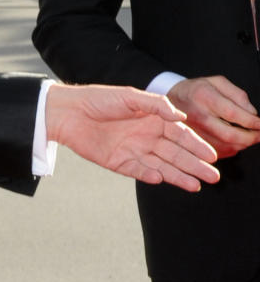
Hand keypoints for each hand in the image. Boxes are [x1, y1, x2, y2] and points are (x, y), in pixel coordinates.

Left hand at [45, 83, 219, 190]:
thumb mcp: (129, 97)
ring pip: (162, 166)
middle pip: (176, 154)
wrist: (68, 112)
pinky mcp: (119, 163)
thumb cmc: (98, 99)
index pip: (180, 135)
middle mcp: (146, 137)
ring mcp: (134, 151)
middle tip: (213, 176)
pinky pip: (139, 172)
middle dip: (195, 164)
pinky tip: (162, 178)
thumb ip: (156, 105)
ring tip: (197, 185)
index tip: (211, 155)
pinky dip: (151, 176)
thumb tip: (181, 117)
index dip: (196, 145)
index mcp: (152, 120)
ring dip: (179, 175)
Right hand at [167, 76, 259, 157]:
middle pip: (230, 135)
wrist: (168, 102)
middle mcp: (196, 116)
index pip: (232, 113)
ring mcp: (192, 132)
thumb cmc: (196, 91)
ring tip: (248, 137)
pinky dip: (232, 149)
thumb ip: (237, 94)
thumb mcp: (216, 82)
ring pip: (226, 147)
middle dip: (252, 137)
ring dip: (243, 144)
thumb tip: (252, 114)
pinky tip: (233, 141)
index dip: (252, 122)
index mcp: (202, 96)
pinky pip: (219, 153)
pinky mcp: (192, 144)